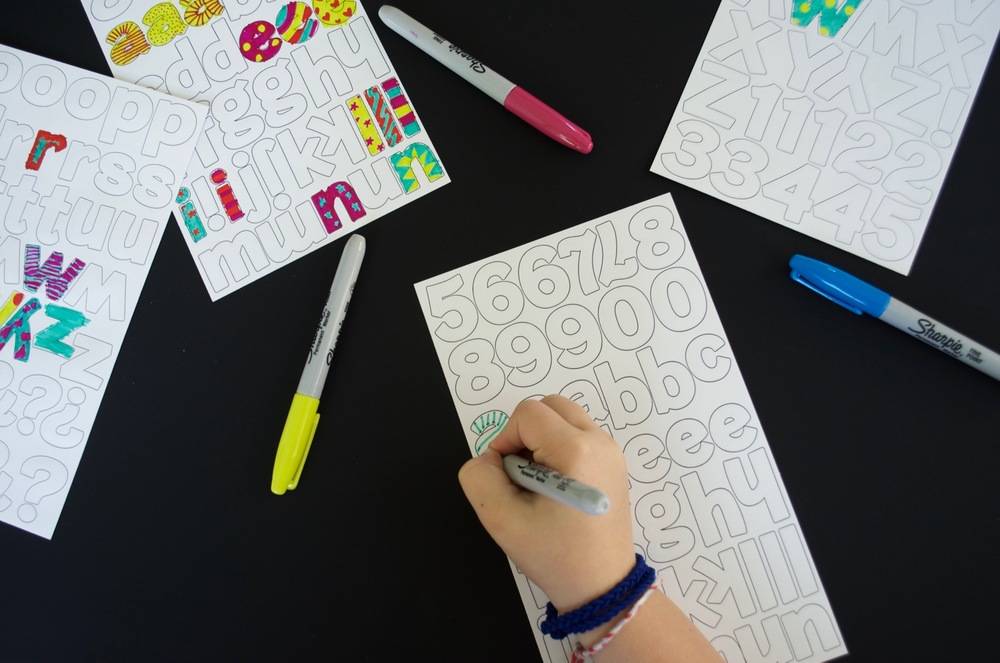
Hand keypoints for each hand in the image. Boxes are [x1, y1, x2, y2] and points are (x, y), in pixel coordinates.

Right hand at [458, 396, 635, 614]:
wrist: (601, 587)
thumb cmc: (554, 555)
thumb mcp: (502, 520)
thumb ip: (480, 478)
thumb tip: (490, 458)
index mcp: (576, 450)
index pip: (527, 414)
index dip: (505, 440)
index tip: (506, 478)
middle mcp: (600, 441)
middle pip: (550, 406)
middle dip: (525, 434)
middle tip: (521, 476)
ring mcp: (612, 451)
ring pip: (565, 418)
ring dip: (542, 441)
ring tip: (539, 483)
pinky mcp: (615, 464)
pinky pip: (579, 435)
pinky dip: (560, 449)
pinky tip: (557, 488)